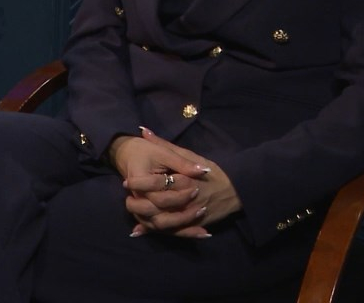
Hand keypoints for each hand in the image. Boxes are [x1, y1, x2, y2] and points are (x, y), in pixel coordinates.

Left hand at [120, 128, 242, 237]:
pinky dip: (155, 232)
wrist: (236, 190)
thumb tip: (143, 131)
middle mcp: (187, 200)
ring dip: (144, 220)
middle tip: (127, 199)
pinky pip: (171, 232)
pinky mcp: (193, 225)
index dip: (137, 184)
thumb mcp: (189, 155)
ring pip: (161, 223)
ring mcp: (190, 215)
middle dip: (137, 205)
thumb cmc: (211, 171)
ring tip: (134, 212)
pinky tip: (140, 231)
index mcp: (184, 180)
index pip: (155, 184)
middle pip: (155, 207)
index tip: (126, 181)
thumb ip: (165, 145)